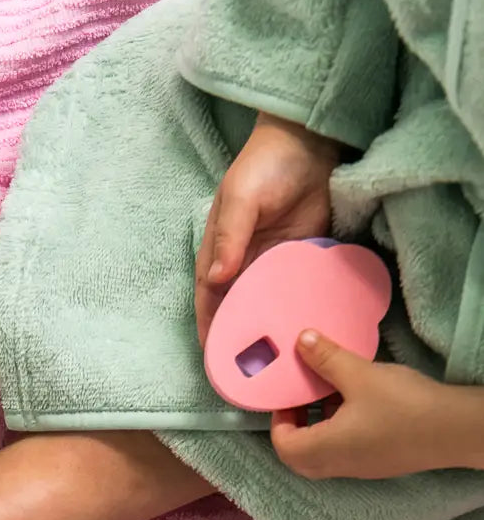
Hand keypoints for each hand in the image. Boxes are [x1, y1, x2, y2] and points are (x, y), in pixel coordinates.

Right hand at [195, 114, 341, 344]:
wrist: (309, 143)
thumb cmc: (265, 166)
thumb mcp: (241, 198)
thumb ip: (230, 237)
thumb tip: (217, 279)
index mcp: (220, 255)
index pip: (210, 301)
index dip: (210, 332)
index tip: (215, 363)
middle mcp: (243, 267)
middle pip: (237, 313)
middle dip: (240, 342)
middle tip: (250, 377)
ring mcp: (273, 267)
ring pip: (266, 309)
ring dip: (270, 334)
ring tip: (279, 366)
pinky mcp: (301, 262)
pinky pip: (296, 294)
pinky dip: (297, 314)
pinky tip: (305, 337)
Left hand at [271, 331, 483, 478]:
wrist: (454, 430)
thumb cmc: (403, 405)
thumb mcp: (360, 375)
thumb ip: (327, 359)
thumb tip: (301, 341)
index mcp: (324, 450)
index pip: (283, 445)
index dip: (279, 419)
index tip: (288, 393)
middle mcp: (336, 465)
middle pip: (298, 455)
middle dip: (295, 425)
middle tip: (303, 396)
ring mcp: (358, 468)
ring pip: (322, 453)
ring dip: (318, 426)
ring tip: (331, 392)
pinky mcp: (377, 463)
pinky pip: (344, 451)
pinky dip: (339, 430)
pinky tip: (356, 402)